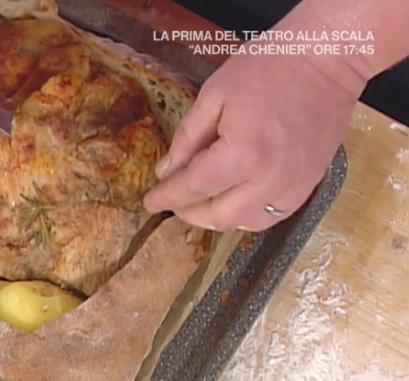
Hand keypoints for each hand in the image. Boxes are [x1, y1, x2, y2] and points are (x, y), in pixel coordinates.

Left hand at [143, 45, 363, 231]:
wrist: (326, 59)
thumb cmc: (268, 68)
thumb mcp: (214, 95)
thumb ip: (187, 138)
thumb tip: (166, 171)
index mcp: (243, 154)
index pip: (193, 188)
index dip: (167, 197)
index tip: (150, 201)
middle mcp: (270, 179)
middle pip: (218, 216)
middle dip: (188, 212)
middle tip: (173, 200)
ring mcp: (294, 186)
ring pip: (245, 224)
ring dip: (217, 218)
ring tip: (200, 201)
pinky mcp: (309, 185)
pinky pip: (273, 215)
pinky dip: (247, 215)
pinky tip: (232, 200)